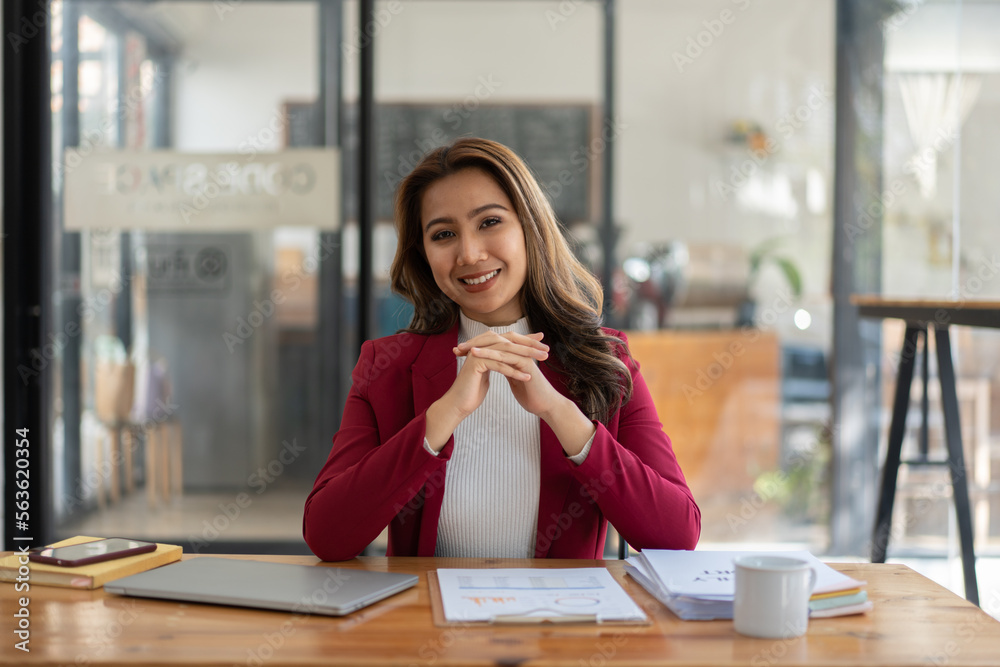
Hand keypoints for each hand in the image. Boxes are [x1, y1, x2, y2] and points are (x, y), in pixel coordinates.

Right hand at [424, 331, 549, 450]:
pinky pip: (500, 365)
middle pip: (509, 342)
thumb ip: (496, 363)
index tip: (542, 343)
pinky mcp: (476, 363)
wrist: (457, 404)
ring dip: (526, 356)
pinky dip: (514, 372)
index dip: (526, 341)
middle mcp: (481, 346)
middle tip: (546, 350)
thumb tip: (506, 358)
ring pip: (506, 352)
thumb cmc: (472, 392)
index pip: (509, 340)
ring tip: (542, 361)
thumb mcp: (488, 373)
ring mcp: (477, 353)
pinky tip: (528, 377)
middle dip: (530, 345)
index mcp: (484, 347)